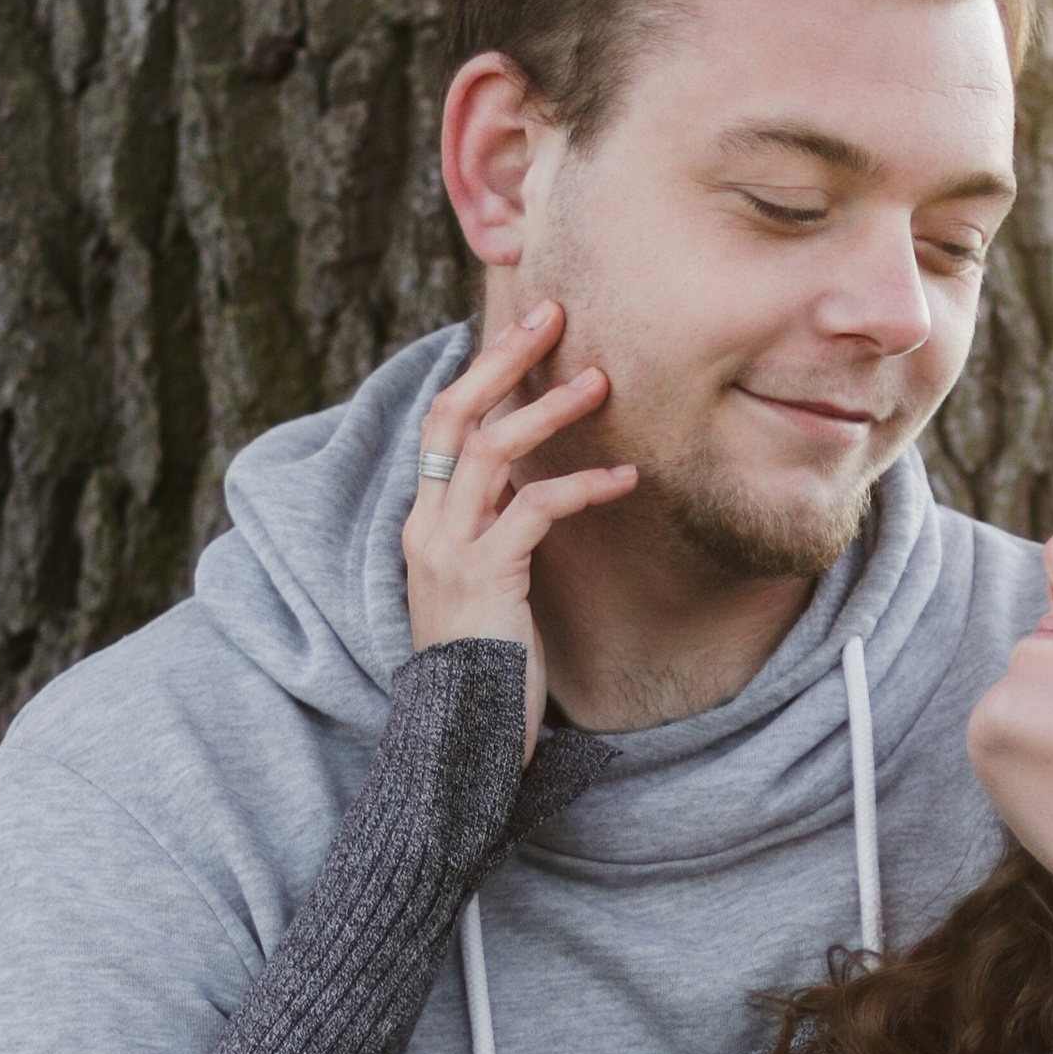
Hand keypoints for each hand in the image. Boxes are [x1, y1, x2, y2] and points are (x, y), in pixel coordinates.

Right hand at [403, 302, 635, 751]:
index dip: (480, 372)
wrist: (463, 741)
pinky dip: (584, 487)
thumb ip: (502, 534)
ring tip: (601, 381)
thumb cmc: (489, 668)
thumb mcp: (490, 587)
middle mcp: (427, 526)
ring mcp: (450, 550)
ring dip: (546, 408)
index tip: (525, 332)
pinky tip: (628, 478)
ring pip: (490, 450)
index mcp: (424, 522)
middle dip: (500, 358)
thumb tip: (542, 489)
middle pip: (452, 414)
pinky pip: (536, 510)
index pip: (443, 425)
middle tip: (551, 312)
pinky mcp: (486, 577)